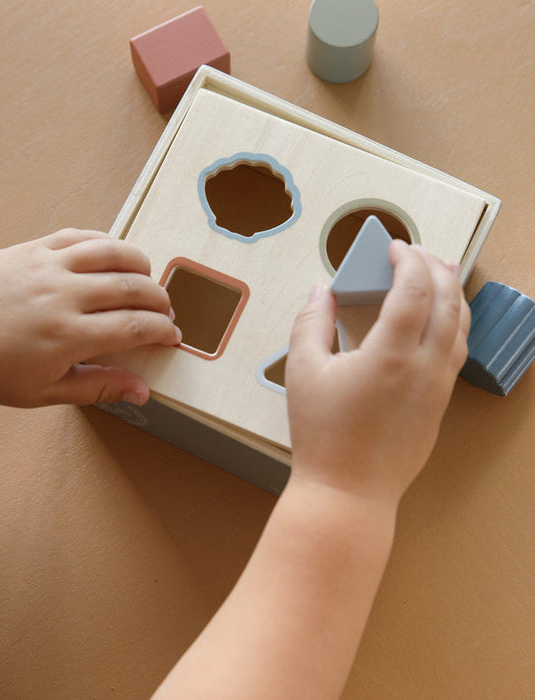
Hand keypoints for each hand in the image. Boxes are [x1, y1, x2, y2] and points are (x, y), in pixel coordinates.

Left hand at [0, 229, 179, 406]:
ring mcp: (50, 266)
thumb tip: (141, 390)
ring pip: (113, 253)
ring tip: (147, 279)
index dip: (162, 331)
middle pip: (133, 288)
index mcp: (69, 337)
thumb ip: (96, 387)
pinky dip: (106, 243)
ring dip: (140, 264)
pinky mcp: (35, 247)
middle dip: (159, 299)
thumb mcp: (42, 391)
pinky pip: (82, 236)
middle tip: (165, 311)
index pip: (135, 327)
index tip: (172, 336)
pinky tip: (113, 255)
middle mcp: (65, 296)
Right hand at [285, 241, 469, 505]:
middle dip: (435, 268)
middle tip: (417, 252)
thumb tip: (322, 291)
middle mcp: (423, 367)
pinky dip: (453, 324)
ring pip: (460, 327)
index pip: (413, 290)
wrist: (348, 492)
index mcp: (390, 354)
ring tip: (441, 274)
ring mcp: (437, 388)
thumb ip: (310, 323)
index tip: (395, 246)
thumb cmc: (321, 435)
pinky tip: (440, 321)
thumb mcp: (302, 372)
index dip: (407, 260)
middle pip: (445, 302)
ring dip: (452, 294)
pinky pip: (457, 353)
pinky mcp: (439, 406)